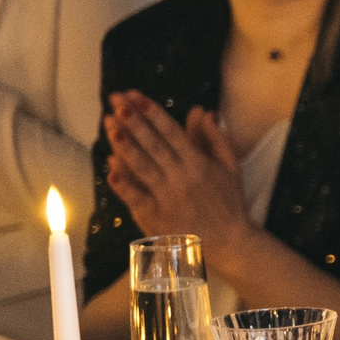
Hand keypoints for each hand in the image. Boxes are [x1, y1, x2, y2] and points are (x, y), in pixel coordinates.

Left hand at [103, 93, 253, 254]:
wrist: (230, 243)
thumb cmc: (229, 203)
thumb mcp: (230, 167)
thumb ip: (215, 138)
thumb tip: (202, 111)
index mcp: (200, 164)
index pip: (172, 132)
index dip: (153, 113)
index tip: (136, 96)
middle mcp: (182, 178)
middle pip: (153, 144)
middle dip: (133, 120)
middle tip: (115, 100)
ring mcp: (167, 197)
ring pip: (141, 166)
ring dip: (124, 143)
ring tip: (109, 123)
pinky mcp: (155, 216)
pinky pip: (135, 196)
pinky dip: (123, 182)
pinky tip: (110, 165)